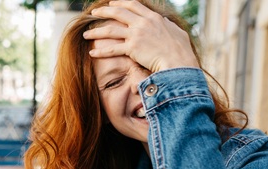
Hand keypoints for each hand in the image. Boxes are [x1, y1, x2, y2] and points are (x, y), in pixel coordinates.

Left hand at [83, 0, 197, 71]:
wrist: (179, 62)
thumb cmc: (181, 51)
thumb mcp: (177, 32)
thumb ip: (168, 25)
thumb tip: (165, 21)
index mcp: (153, 17)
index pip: (133, 5)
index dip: (120, 3)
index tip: (112, 4)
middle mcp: (143, 23)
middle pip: (118, 12)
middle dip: (104, 11)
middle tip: (94, 13)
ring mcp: (136, 35)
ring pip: (111, 30)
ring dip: (96, 31)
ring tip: (86, 34)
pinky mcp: (132, 48)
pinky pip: (112, 49)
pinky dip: (101, 51)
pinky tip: (92, 53)